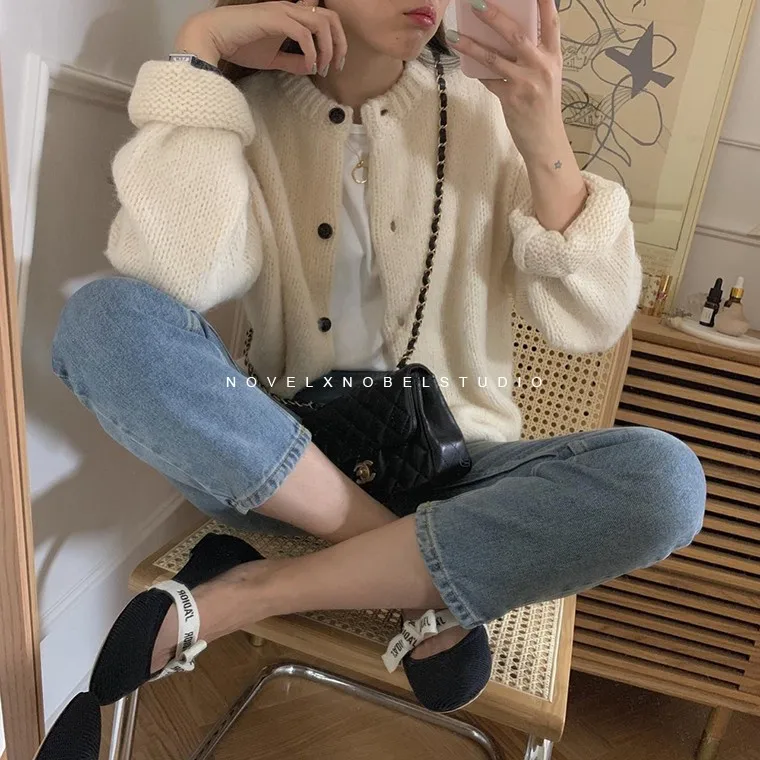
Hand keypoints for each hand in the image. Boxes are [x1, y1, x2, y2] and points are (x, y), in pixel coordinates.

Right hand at [175, 0, 347, 76]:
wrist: (213, 36)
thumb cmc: (239, 45)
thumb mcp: (273, 58)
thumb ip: (292, 62)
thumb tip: (311, 68)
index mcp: (291, 14)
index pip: (325, 19)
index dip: (336, 41)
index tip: (333, 65)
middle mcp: (290, 8)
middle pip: (330, 18)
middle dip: (339, 43)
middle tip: (336, 67)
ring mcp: (283, 11)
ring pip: (321, 23)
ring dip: (327, 48)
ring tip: (323, 68)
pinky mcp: (275, 19)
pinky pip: (304, 33)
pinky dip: (311, 51)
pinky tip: (309, 65)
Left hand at [447, 0, 564, 161]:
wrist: (545, 141)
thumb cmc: (543, 106)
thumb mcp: (547, 76)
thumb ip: (534, 55)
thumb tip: (507, 36)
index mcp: (554, 57)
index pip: (552, 22)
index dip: (544, 2)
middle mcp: (542, 66)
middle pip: (517, 34)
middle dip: (495, 17)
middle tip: (477, 4)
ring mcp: (526, 83)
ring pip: (495, 58)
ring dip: (472, 46)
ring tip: (455, 36)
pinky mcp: (511, 99)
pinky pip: (488, 81)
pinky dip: (477, 73)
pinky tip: (466, 64)